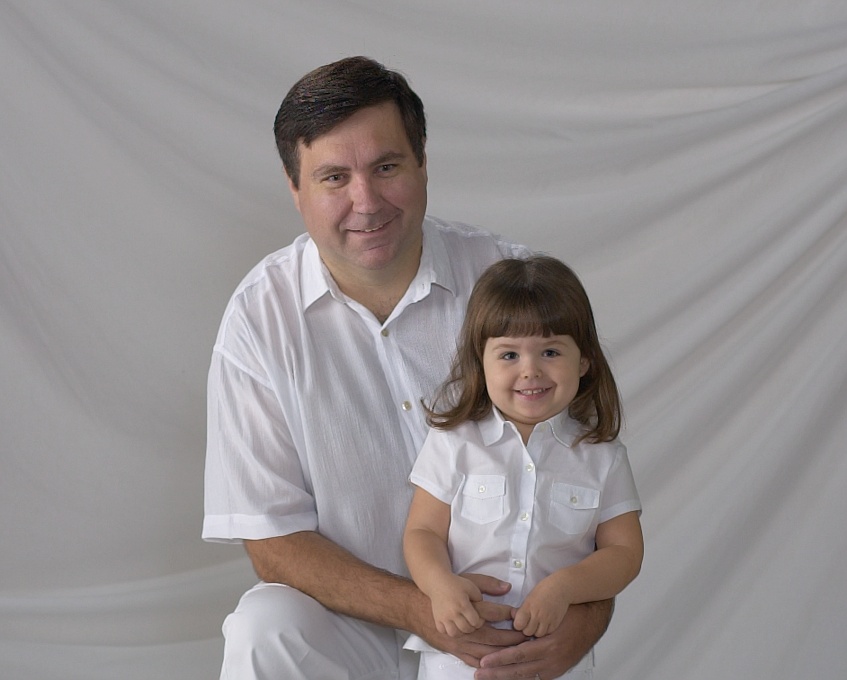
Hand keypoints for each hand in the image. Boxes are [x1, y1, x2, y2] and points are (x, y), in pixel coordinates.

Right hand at [416, 573, 526, 667]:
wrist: (418, 604)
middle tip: (525, 638)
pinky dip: (484, 663)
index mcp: (468, 608)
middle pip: (493, 637)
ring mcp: (458, 640)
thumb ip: (489, 584)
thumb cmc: (447, 593)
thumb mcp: (468, 582)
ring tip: (516, 653)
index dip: (510, 616)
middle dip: (512, 639)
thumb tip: (508, 587)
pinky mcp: (452, 648)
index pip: (495, 614)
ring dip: (501, 654)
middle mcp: (464, 626)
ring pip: (484, 652)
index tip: (522, 618)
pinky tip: (496, 664)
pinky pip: (470, 660)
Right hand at [430, 574, 484, 636]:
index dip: (480, 621)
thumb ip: (479, 599)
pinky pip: (443, 631)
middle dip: (472, 627)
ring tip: (462, 625)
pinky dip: (448, 630)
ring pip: (454, 633)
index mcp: (463, 605)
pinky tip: (452, 625)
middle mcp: (453, 613)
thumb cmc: (456, 584)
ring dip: (460, 631)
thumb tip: (483, 610)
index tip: (479, 617)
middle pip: (466, 629)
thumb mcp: (472, 587)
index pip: (475, 622)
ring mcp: (444, 617)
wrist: (437, 582)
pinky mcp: (437, 618)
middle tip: (471, 622)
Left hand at [474, 600, 612, 679]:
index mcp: (549, 646)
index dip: (499, 659)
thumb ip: (529, 622)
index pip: (518, 655)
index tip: (483, 662)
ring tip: (489, 677)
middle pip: (520, 671)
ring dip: (506, 677)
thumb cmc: (571, 611)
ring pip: (526, 676)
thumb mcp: (549, 615)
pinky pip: (536, 677)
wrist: (594, 616)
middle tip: (479, 674)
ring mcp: (556, 667)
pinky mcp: (558, 670)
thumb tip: (510, 623)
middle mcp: (553, 661)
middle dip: (497, 673)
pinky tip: (508, 677)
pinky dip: (521, 677)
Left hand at [511, 576, 569, 637]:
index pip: (518, 625)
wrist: (561, 588)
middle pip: (527, 632)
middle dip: (527, 629)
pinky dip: (545, 630)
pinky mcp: (556, 623)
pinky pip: (548, 633)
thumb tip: (514, 618)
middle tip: (530, 622)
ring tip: (538, 623)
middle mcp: (537, 615)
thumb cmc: (543, 590)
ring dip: (536, 631)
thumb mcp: (529, 597)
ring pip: (538, 634)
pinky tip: (545, 623)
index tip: (521, 621)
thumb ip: (522, 609)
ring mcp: (547, 620)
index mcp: (528, 607)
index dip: (518, 624)